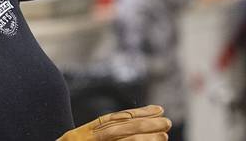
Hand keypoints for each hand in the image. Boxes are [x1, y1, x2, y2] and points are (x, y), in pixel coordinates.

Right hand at [57, 105, 171, 140]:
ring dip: (143, 139)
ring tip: (164, 136)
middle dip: (145, 124)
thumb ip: (95, 139)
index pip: (112, 120)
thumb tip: (126, 136)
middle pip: (118, 128)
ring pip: (118, 140)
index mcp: (78, 135)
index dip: (136, 114)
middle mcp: (80, 140)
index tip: (157, 109)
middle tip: (167, 122)